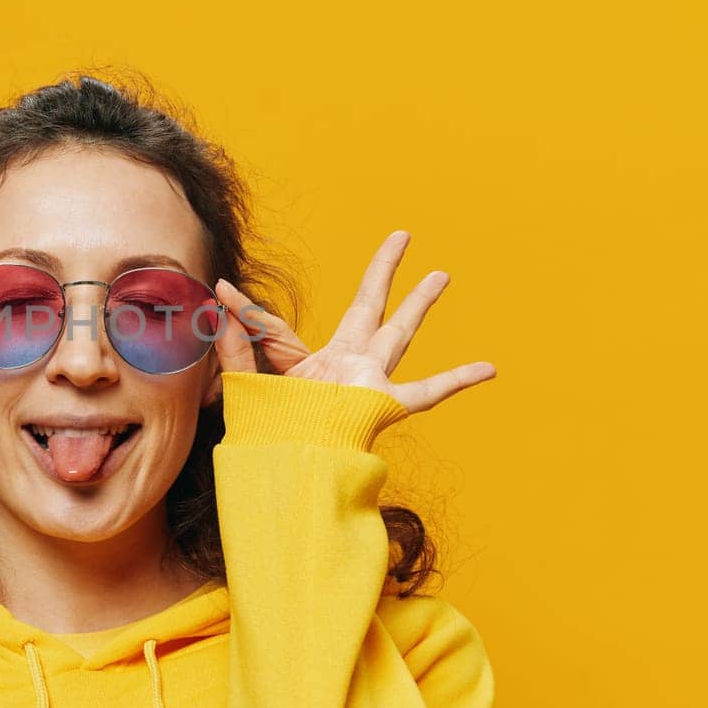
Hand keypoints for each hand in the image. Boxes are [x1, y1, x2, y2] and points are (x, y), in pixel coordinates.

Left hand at [212, 230, 494, 413]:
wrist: (287, 471)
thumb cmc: (268, 437)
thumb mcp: (244, 382)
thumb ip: (238, 340)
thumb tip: (218, 292)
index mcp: (308, 363)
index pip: (278, 329)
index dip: (245, 310)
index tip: (221, 288)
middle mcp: (345, 364)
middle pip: (369, 306)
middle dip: (384, 272)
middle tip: (401, 236)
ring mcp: (369, 381)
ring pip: (401, 332)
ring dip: (421, 302)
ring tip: (441, 274)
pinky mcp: (384, 405)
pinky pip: (427, 391)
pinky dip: (459, 380)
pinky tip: (489, 368)